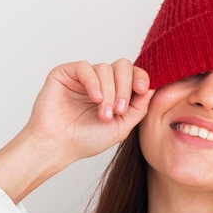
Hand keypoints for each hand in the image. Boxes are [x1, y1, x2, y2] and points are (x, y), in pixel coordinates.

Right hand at [25, 59, 153, 163]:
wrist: (58, 146)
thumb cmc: (87, 140)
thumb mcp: (122, 126)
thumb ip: (139, 107)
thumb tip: (153, 87)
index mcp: (116, 92)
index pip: (133, 74)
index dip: (141, 77)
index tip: (143, 89)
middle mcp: (101, 82)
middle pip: (123, 66)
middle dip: (125, 87)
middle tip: (120, 109)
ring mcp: (84, 77)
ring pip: (105, 68)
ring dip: (108, 92)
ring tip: (103, 113)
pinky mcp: (66, 73)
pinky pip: (86, 67)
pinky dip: (93, 82)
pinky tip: (95, 98)